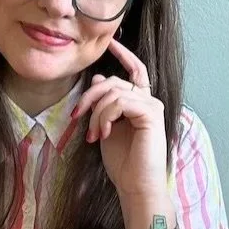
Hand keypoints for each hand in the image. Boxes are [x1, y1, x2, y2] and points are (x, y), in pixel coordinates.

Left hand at [71, 40, 167, 198]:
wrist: (135, 185)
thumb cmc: (122, 162)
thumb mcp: (105, 127)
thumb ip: (103, 104)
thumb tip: (96, 79)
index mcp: (139, 103)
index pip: (134, 70)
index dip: (123, 54)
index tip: (109, 43)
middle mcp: (148, 101)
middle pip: (112, 81)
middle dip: (89, 96)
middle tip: (76, 116)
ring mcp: (152, 107)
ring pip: (113, 92)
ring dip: (96, 113)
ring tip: (93, 134)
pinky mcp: (151, 114)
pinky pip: (120, 102)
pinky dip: (105, 116)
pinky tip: (104, 134)